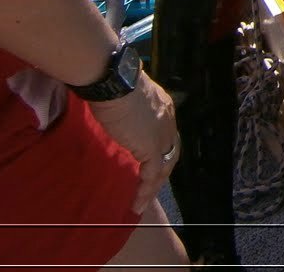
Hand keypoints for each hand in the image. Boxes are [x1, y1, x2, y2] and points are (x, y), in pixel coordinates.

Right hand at [88, 72, 179, 214]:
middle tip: (149, 187)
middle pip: (171, 150)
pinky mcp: (152, 147)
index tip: (149, 162)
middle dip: (162, 170)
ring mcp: (162, 134)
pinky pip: (152, 174)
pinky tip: (136, 203)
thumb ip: (126, 106)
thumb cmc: (113, 83)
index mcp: (162, 106)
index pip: (166, 132)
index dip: (160, 148)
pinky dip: (145, 190)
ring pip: (164, 166)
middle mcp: (168, 120)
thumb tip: (112, 108)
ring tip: (141, 202)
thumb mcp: (125, 95)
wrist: (115, 81)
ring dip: (153, 186)